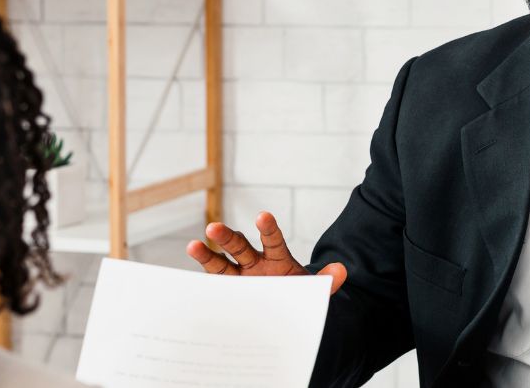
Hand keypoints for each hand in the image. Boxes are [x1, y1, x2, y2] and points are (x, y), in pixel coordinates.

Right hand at [185, 211, 346, 294]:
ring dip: (206, 255)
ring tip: (193, 245)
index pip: (273, 240)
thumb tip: (343, 271)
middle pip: (239, 247)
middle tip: (213, 227)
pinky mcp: (229, 294)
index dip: (268, 228)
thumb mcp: (313, 290)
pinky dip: (201, 285)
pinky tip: (186, 283)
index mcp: (277, 259)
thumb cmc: (297, 295)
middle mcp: (254, 264)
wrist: (285, 313)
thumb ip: (326, 281)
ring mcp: (239, 278)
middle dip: (227, 237)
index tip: (263, 216)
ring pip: (220, 264)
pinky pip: (213, 287)